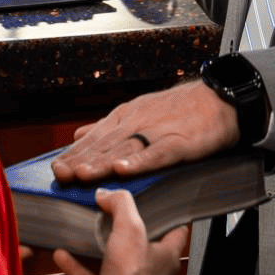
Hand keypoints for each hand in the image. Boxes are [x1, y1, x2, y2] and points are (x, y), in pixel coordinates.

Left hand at [49, 82, 239, 183]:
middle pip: (104, 146)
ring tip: (82, 174)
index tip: (54, 169)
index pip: (93, 139)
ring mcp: (157, 132)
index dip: (73, 155)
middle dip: (80, 161)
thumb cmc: (180, 109)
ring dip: (102, 162)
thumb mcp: (138, 113)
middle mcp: (136, 123)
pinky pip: (157, 154)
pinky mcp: (179, 142)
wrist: (219, 99)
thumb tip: (78, 135)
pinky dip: (140, 161)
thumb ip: (107, 127)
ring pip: (124, 149)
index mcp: (124, 118)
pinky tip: (124, 170)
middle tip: (60, 175)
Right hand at [52, 189, 189, 274]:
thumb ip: (120, 204)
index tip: (160, 202)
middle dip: (131, 232)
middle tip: (116, 213)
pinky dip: (77, 266)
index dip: (171, 215)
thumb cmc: (131, 273)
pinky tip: (61, 255)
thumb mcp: (130, 227)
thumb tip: (107, 193)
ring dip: (101, 248)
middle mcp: (154, 273)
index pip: (178, 231)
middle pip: (146, 247)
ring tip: (86, 231)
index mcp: (168, 256)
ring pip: (118, 263)